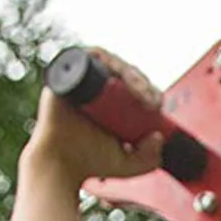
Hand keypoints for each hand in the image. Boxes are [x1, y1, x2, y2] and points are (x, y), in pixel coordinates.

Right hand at [26, 49, 164, 184]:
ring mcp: (82, 80)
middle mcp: (96, 90)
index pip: (135, 88)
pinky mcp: (67, 72)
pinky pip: (91, 55)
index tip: (158, 105)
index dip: (150, 91)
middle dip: (144, 83)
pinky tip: (122, 79)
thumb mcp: (129, 164)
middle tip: (153, 102)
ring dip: (132, 74)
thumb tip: (159, 137)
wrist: (61, 163)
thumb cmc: (89, 163)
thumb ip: (149, 158)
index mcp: (111, 105)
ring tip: (141, 95)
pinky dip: (109, 60)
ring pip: (112, 63)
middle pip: (126, 72)